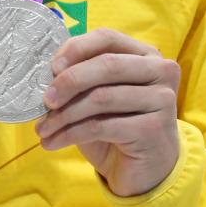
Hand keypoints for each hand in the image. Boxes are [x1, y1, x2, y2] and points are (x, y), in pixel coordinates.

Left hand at [36, 28, 180, 196]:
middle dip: (68, 82)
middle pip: (106, 65)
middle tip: (44, 100)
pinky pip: (101, 125)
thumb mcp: (97, 94)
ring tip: (43, 128)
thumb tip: (47, 71)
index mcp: (145, 54)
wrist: (145, 168)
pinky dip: (70, 133)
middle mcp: (160, 72)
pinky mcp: (154, 129)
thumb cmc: (117, 123)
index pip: (107, 38)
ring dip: (63, 115)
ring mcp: (162, 100)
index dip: (76, 49)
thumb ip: (81, 75)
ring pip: (101, 97)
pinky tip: (53, 142)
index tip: (52, 67)